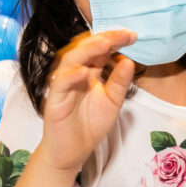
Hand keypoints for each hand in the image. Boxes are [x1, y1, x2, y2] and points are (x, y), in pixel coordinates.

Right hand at [42, 29, 136, 172]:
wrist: (73, 152)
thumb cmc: (90, 124)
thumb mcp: (112, 102)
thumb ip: (120, 83)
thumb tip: (129, 61)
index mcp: (89, 72)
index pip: (100, 49)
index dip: (114, 40)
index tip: (132, 35)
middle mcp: (75, 74)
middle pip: (85, 48)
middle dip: (104, 38)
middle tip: (123, 35)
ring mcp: (63, 86)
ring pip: (69, 60)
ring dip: (86, 50)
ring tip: (104, 43)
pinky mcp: (53, 101)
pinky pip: (59, 84)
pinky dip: (69, 76)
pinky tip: (83, 72)